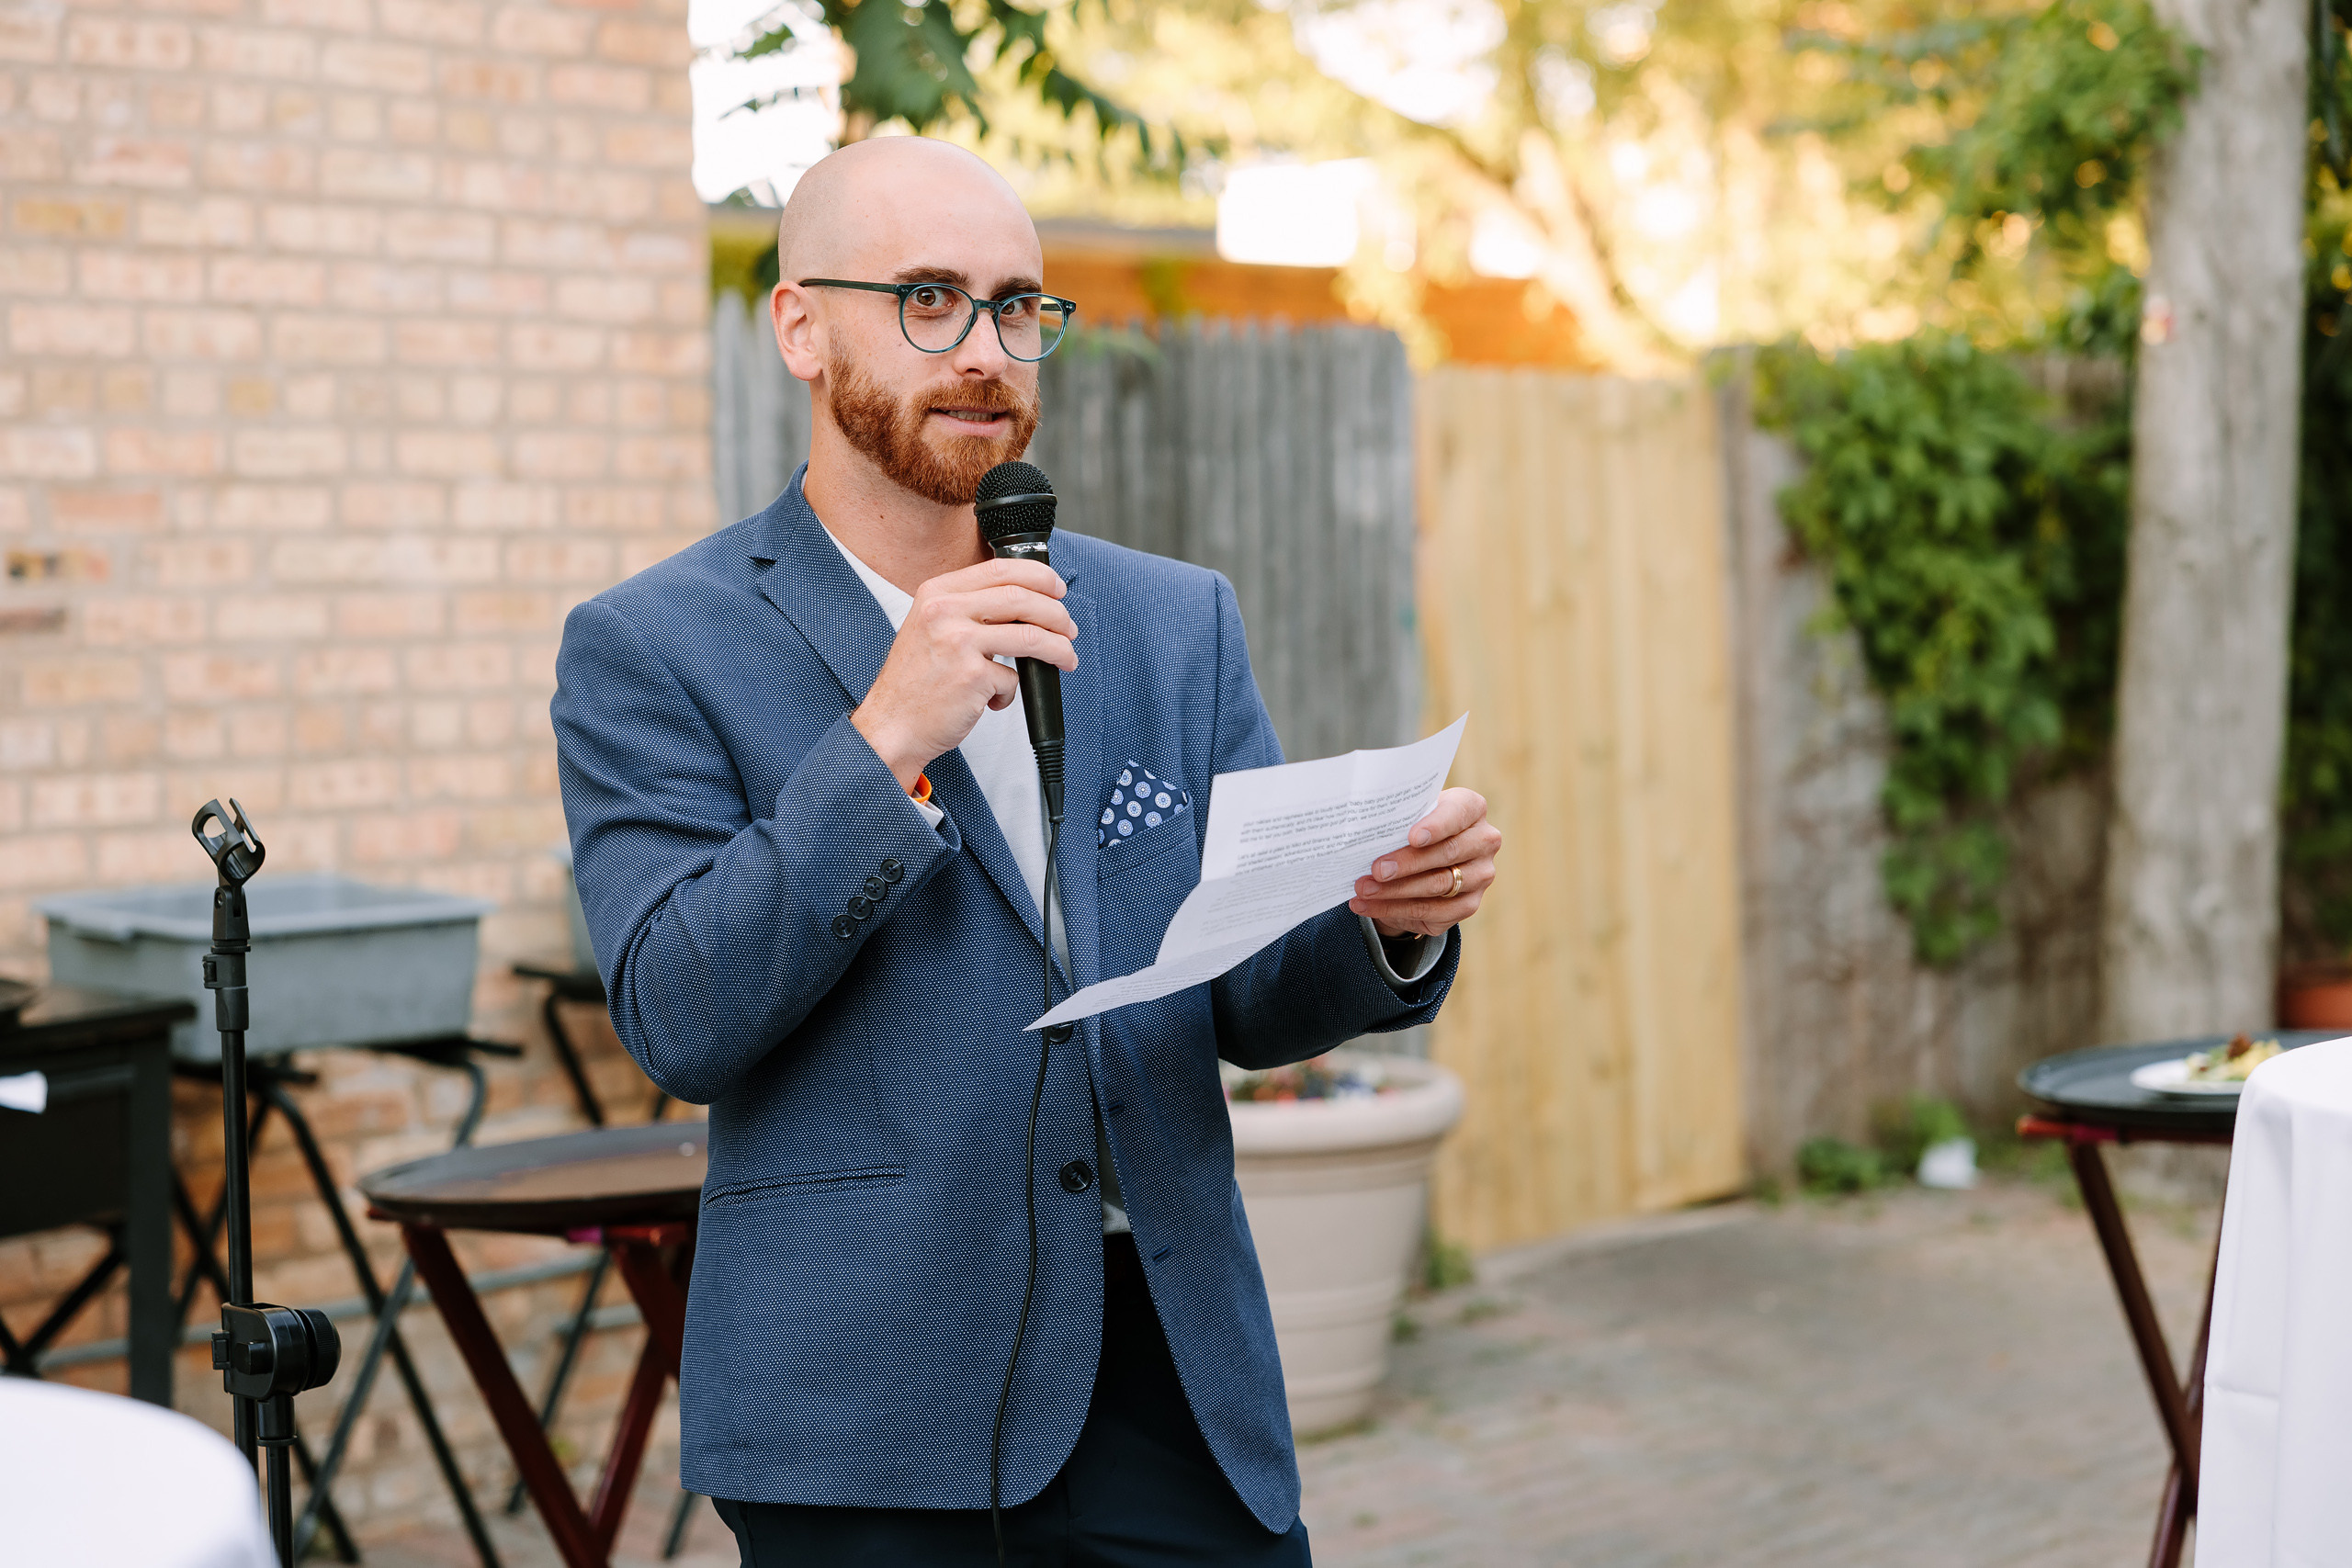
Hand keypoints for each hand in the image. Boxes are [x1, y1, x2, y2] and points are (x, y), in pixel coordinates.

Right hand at [851, 557, 1077, 790]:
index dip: (1039, 576)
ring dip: (1058, 649)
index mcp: (936, 593)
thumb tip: (1026, 601)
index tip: (1057, 589)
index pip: (1000, 569)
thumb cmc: (915, 681)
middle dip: (1057, 614)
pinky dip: (1010, 692)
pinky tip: (994, 700)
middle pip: (1022, 598)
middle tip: (1068, 629)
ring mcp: (958, 643)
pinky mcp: (971, 677)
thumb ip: (968, 608)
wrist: (891, 725)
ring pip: (1030, 637)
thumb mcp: (931, 627)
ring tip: (1066, 659)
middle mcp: (944, 612)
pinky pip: (1012, 678)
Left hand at [1348, 788, 1499, 939]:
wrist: (1420, 864)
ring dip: (1395, 890)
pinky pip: (1431, 911)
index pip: (1458, 813)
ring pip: (1438, 884)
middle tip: (1376, 870)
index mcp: (1471, 808)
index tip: (1413, 837)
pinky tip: (1367, 905)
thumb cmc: (1411, 830)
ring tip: (1363, 889)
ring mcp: (1480, 875)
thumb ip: (1399, 821)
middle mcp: (1483, 841)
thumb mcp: (1408, 818)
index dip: (1437, 825)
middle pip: (1447, 852)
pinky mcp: (1468, 904)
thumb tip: (1366, 832)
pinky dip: (1393, 908)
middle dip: (1407, 863)